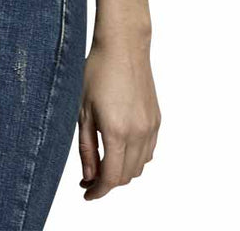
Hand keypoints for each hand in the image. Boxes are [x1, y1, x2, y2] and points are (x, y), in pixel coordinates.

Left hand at [76, 37, 160, 199]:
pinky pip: (149, 151)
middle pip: (126, 176)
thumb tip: (89, 174)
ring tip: (103, 160)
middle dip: (108, 182)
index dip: (98, 191)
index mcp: (117, 132)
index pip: (111, 177)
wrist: (123, 46)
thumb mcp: (83, 110)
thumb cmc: (98, 71)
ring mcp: (151, 127)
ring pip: (140, 166)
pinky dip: (135, 157)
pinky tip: (120, 147)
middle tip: (89, 176)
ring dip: (122, 171)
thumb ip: (86, 147)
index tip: (87, 193)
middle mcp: (139, 133)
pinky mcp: (157, 119)